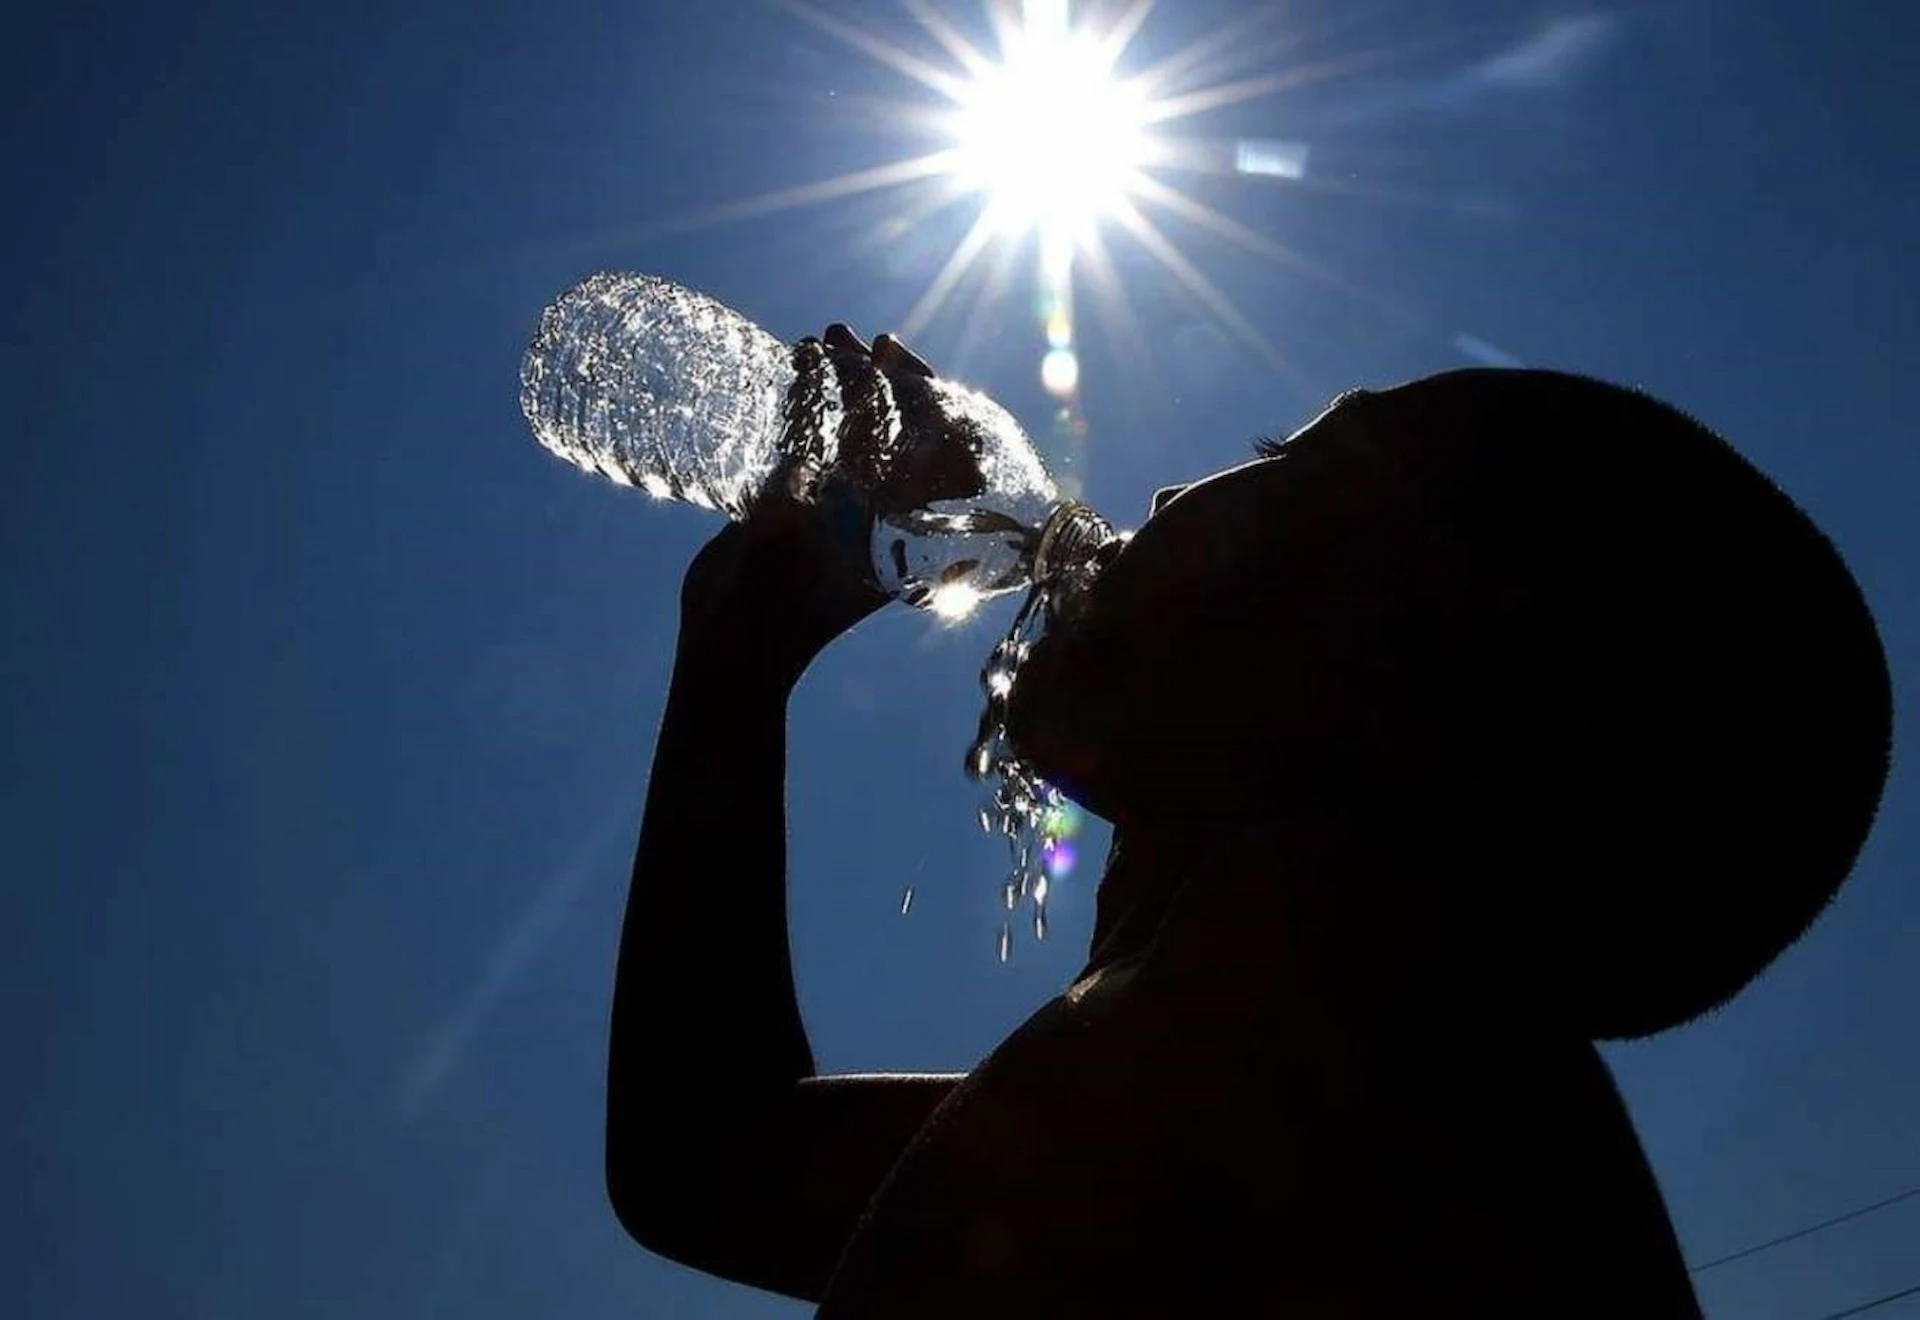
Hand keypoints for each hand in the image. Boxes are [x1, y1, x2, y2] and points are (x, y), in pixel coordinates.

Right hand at [675, 323, 947, 684]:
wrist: (732, 648)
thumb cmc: (792, 606)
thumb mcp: (831, 531)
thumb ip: (851, 478)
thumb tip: (871, 415)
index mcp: (910, 527)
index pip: (938, 446)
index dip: (923, 390)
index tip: (890, 352)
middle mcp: (883, 513)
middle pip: (897, 428)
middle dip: (878, 375)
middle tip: (852, 335)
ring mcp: (840, 508)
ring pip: (854, 430)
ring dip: (842, 382)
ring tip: (818, 338)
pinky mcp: (797, 508)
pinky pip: (814, 444)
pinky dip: (807, 404)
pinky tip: (793, 365)